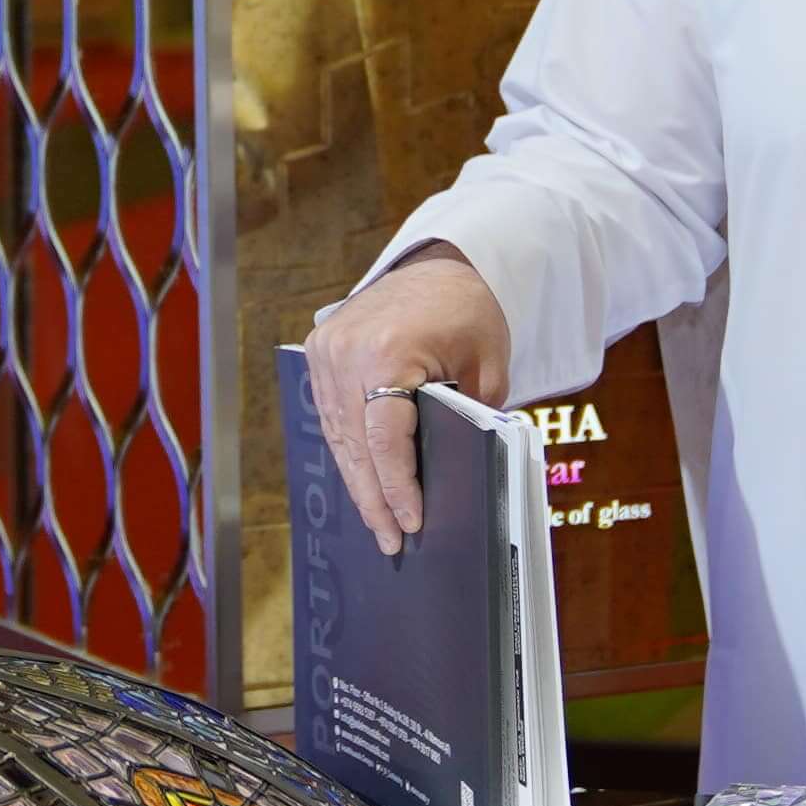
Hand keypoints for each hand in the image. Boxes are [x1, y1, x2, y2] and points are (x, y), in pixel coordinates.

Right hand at [299, 247, 508, 548]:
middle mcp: (346, 352)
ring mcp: (326, 350)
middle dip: (374, 499)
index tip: (410, 523)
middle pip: (355, 445)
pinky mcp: (320, 349)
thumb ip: (467, 422)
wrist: (444, 262)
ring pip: (338, 435)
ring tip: (377, 523)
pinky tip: (363, 481)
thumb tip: (448, 478)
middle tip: (390, 542)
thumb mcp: (486, 370)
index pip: (385, 440)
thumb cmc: (471, 313)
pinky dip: (348, 450)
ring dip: (358, 481)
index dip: (397, 489)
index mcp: (387, 353)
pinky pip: (331, 414)